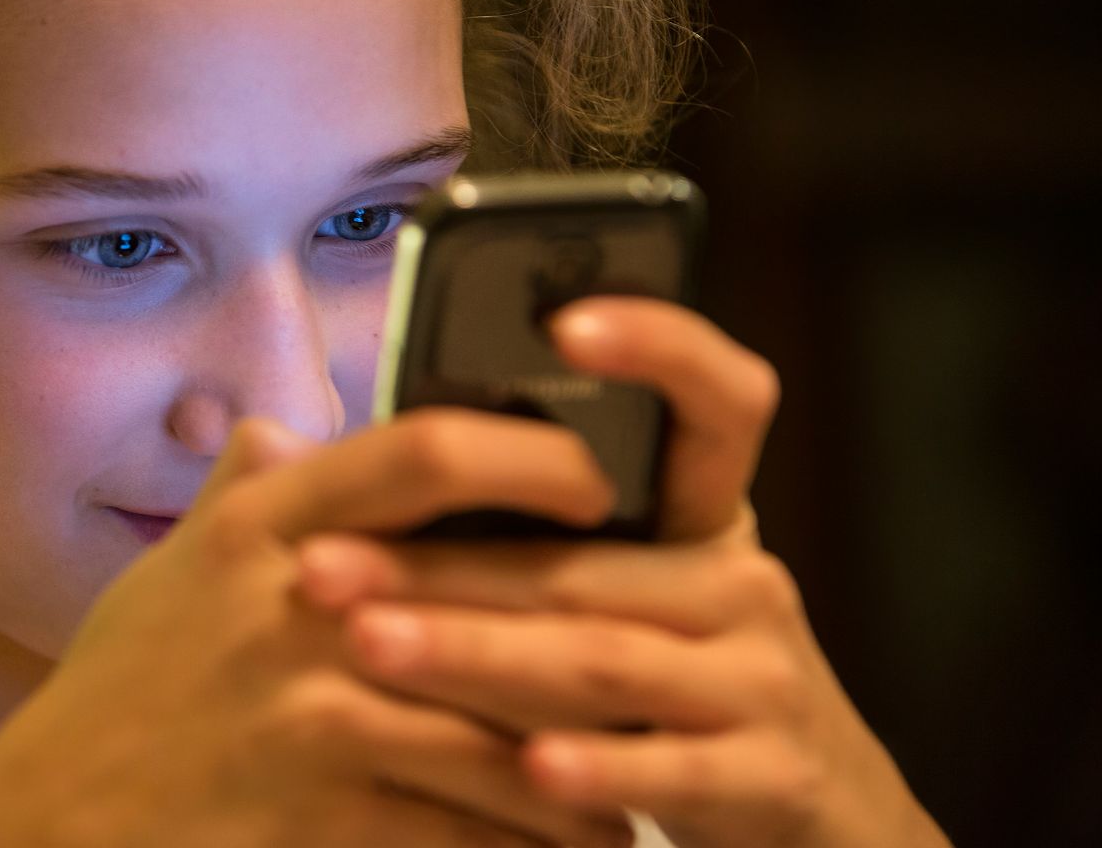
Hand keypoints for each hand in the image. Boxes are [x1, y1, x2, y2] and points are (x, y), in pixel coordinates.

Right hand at [0, 407, 644, 846]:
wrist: (56, 818)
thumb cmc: (120, 690)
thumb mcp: (168, 574)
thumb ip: (235, 495)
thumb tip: (281, 430)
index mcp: (265, 528)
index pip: (423, 452)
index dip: (530, 454)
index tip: (595, 479)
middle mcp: (295, 607)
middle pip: (495, 599)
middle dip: (594, 629)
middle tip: (660, 642)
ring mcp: (312, 714)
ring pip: (505, 731)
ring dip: (584, 760)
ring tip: (630, 772)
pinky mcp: (323, 814)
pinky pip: (471, 830)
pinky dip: (533, 844)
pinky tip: (572, 843)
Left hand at [292, 297, 951, 847]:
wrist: (809, 806)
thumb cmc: (666, 679)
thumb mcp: (613, 592)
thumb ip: (508, 529)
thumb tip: (312, 446)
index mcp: (699, 518)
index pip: (716, 400)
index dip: (659, 347)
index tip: (564, 321)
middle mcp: (743, 582)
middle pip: (581, 560)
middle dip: (438, 563)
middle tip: (317, 563)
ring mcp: (764, 679)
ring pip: (605, 658)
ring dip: (476, 653)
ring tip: (373, 646)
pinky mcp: (772, 777)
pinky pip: (674, 770)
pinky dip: (602, 769)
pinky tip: (526, 769)